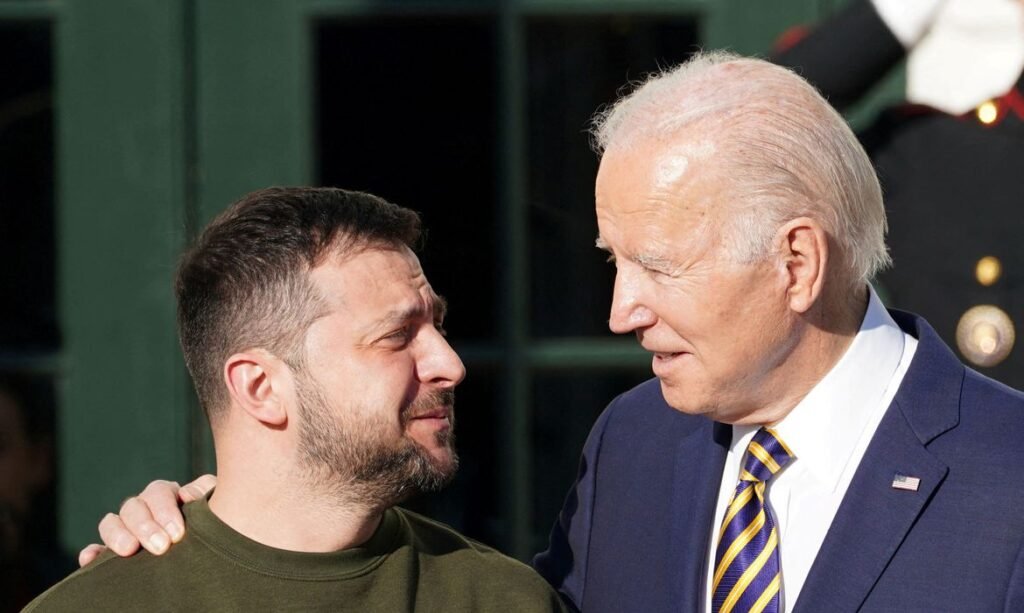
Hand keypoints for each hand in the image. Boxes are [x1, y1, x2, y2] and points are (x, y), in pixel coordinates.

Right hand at [77, 474, 216, 566]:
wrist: (210, 547)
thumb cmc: (215, 520)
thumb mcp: (215, 503)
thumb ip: (205, 492)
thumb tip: (187, 495)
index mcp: (167, 494)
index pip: (158, 492)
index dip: (165, 511)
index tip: (178, 534)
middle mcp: (144, 508)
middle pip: (133, 507)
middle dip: (145, 526)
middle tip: (161, 547)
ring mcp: (127, 529)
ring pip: (111, 523)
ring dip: (117, 535)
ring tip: (129, 551)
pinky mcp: (114, 551)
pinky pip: (97, 549)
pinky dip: (92, 553)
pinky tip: (89, 559)